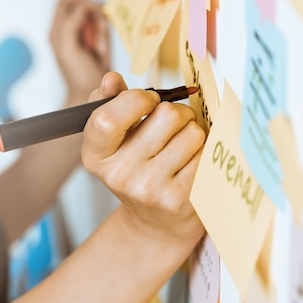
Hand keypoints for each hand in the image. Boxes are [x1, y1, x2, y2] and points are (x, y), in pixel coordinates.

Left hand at [49, 0, 110, 105]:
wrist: (91, 94)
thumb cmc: (77, 75)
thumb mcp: (68, 48)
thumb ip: (70, 24)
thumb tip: (83, 6)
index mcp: (57, 30)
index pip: (66, 1)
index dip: (80, 0)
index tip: (92, 9)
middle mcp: (70, 30)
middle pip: (82, 5)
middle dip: (93, 14)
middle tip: (98, 27)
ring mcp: (84, 35)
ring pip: (96, 17)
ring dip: (101, 30)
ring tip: (99, 48)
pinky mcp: (98, 41)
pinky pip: (104, 29)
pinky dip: (106, 37)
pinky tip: (102, 51)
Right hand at [81, 72, 205, 246]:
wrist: (157, 224)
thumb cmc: (139, 170)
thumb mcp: (116, 141)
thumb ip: (110, 103)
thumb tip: (111, 79)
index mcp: (96, 155)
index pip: (107, 118)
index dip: (137, 99)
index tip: (149, 101)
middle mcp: (120, 175)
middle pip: (166, 115)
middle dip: (177, 112)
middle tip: (174, 125)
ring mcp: (151, 189)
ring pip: (192, 133)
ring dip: (193, 133)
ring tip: (183, 148)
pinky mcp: (182, 198)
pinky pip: (207, 154)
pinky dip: (205, 152)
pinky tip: (193, 164)